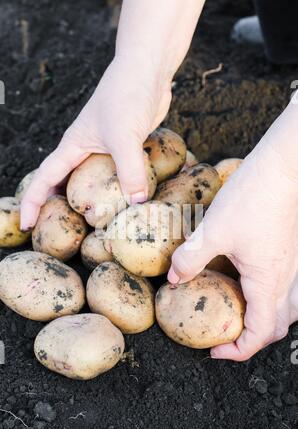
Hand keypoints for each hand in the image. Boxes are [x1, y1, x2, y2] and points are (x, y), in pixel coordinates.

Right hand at [20, 57, 171, 229]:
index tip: (27, 224)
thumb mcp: (123, 134)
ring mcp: (107, 149)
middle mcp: (86, 150)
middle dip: (62, 206)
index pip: (46, 178)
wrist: (148, 70)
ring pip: (95, 182)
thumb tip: (136, 203)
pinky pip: (120, 175)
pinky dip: (122, 190)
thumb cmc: (127, 94)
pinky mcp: (128, 148)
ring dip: (95, 201)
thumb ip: (129, 169)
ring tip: (99, 225)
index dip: (34, 202)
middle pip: (67, 183)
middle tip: (64, 233)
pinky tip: (132, 202)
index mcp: (74, 146)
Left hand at [168, 137, 297, 360]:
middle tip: (225, 335)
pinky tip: (251, 283)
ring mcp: (293, 266)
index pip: (261, 334)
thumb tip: (173, 277)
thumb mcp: (214, 230)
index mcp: (268, 282)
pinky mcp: (291, 252)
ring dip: (265, 320)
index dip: (239, 351)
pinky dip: (271, 299)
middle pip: (278, 327)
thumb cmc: (253, 198)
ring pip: (287, 310)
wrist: (283, 168)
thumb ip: (191, 258)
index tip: (215, 351)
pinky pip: (287, 289)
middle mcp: (287, 280)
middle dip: (252, 339)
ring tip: (238, 314)